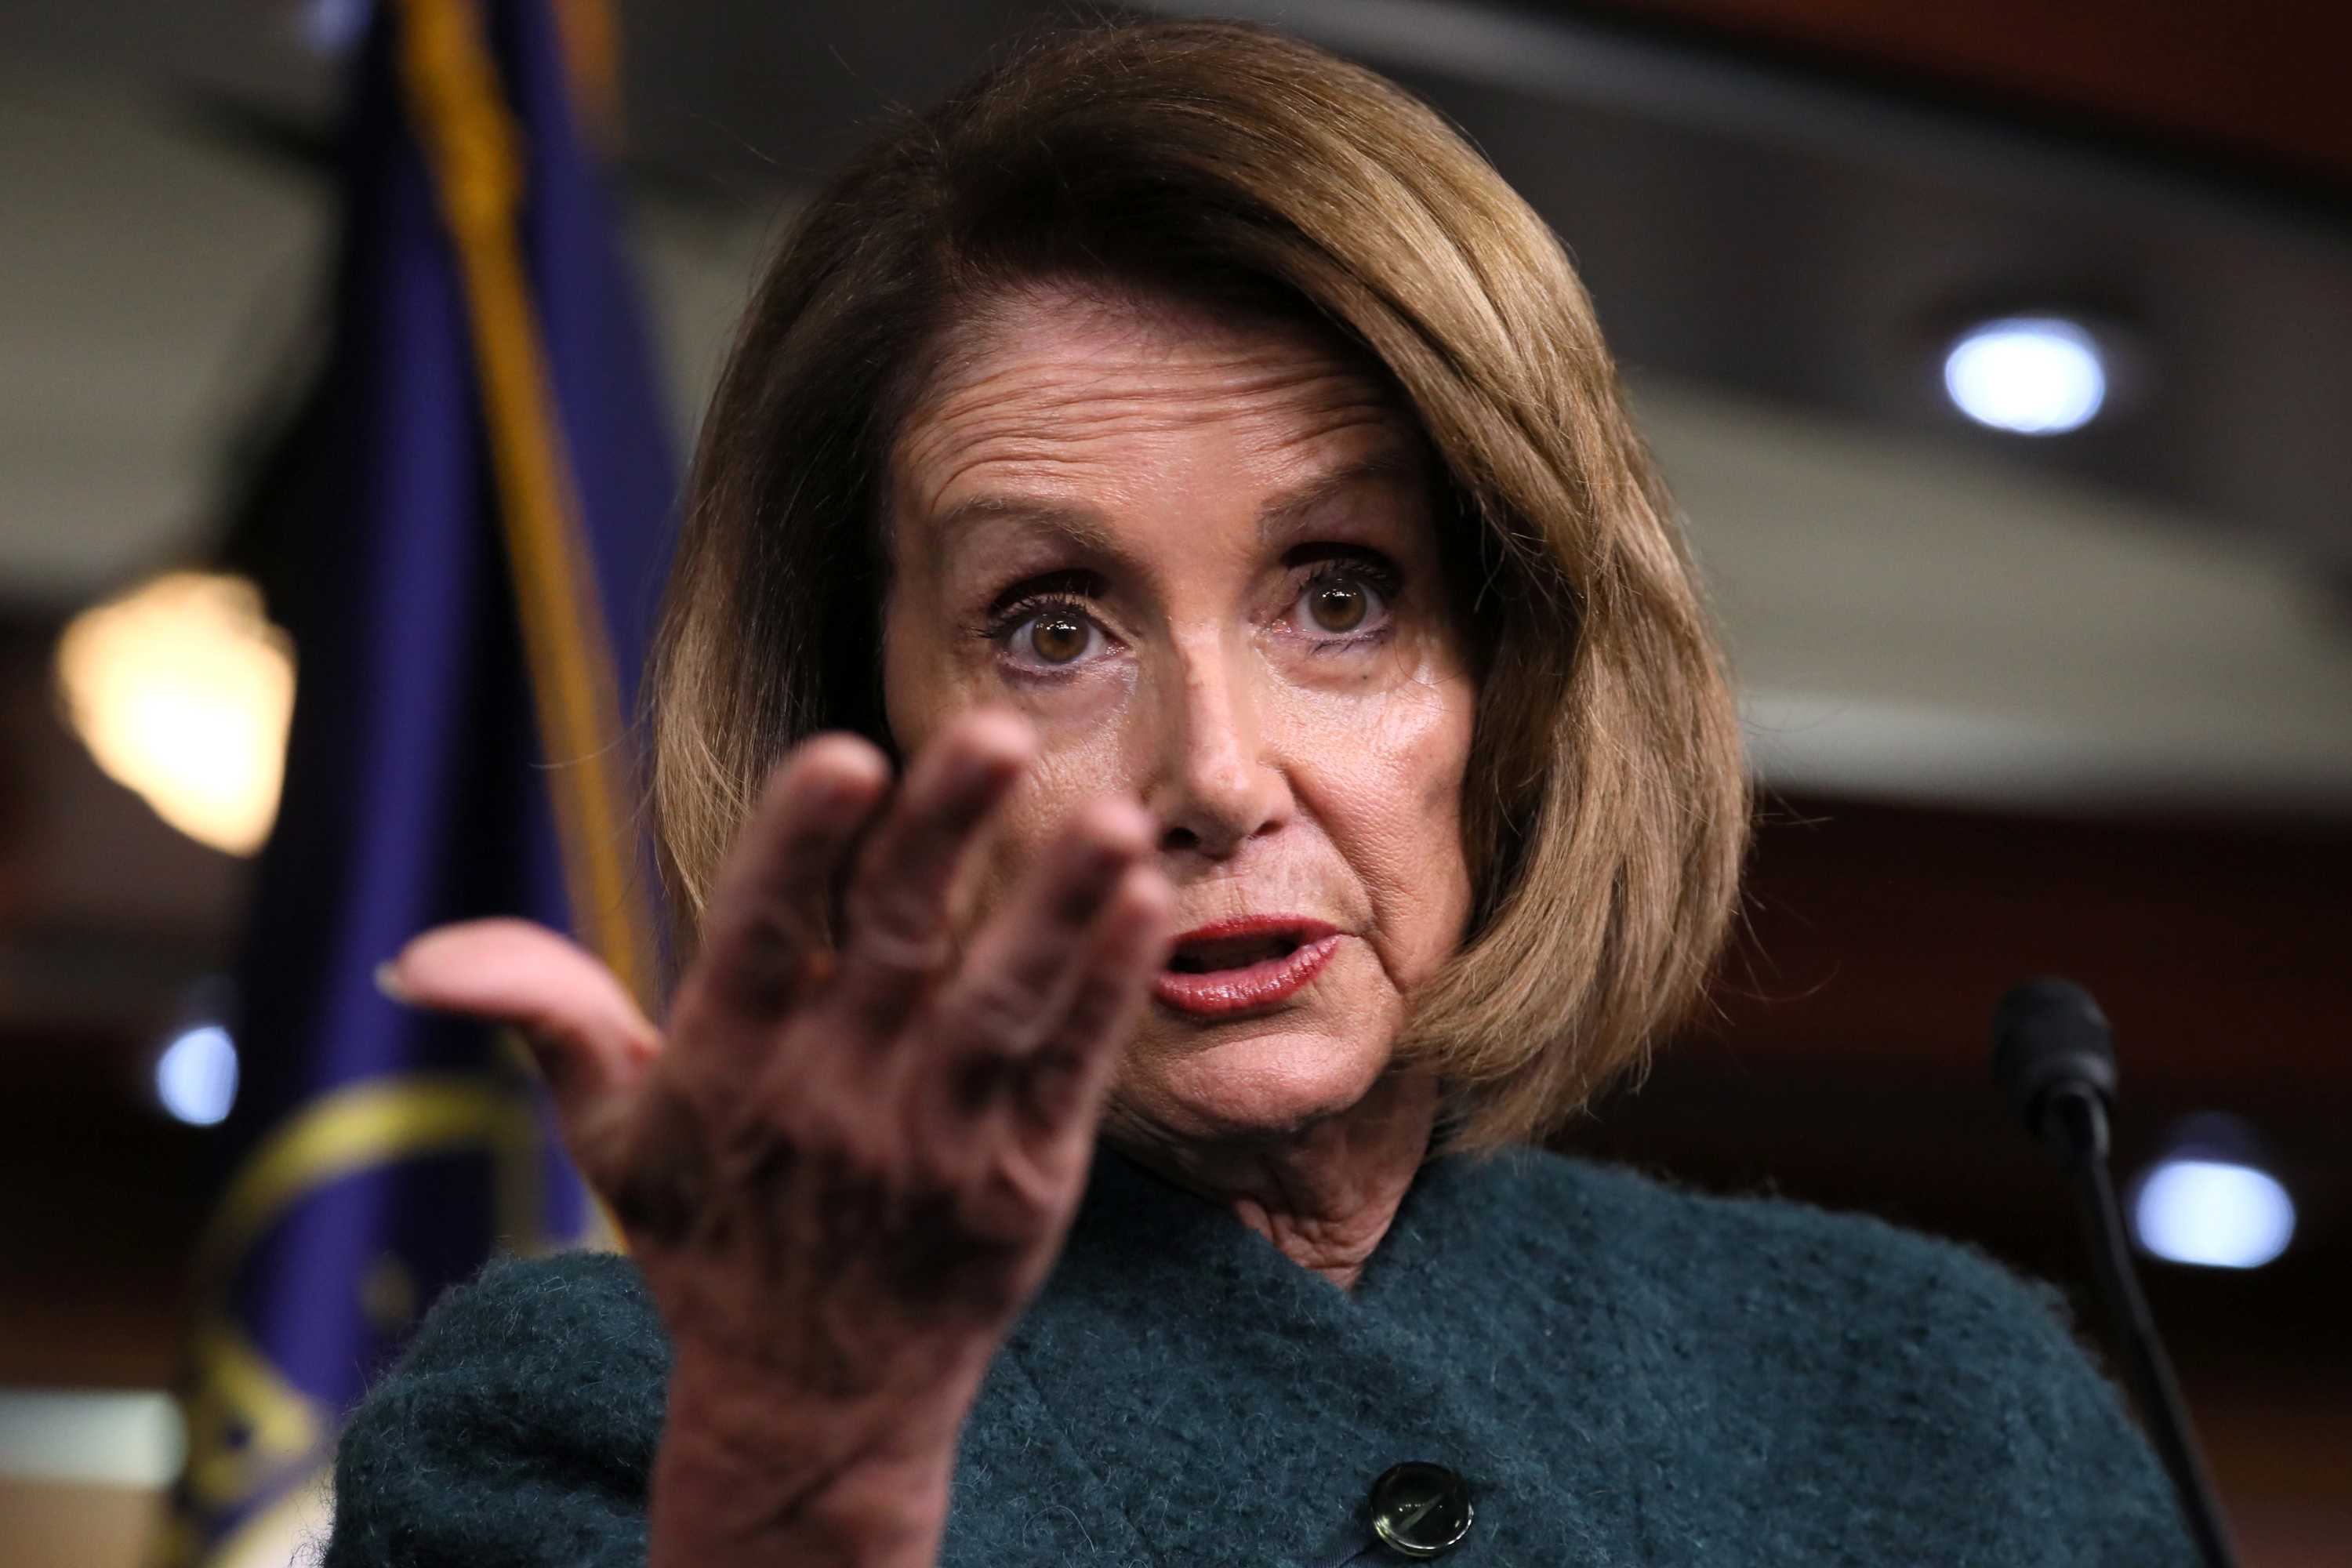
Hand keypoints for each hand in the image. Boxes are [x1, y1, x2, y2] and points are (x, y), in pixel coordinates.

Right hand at [378, 710, 1172, 1561]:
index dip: (800, 849)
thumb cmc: (712, 1240)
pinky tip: (1146, 905)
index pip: (761, 939)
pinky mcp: (1024, 1183)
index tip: (842, 756)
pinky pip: (1072, 1072)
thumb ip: (546, 1020)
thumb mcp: (612, 1139)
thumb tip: (420, 955)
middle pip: (896, 946)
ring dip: (1059, 908)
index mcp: (728, 1070)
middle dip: (945, 835)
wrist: (814, 1406)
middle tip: (1000, 731)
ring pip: (1003, 1006)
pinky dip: (1108, 992)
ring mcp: (938, 1144)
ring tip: (1114, 818)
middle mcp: (835, 1101)